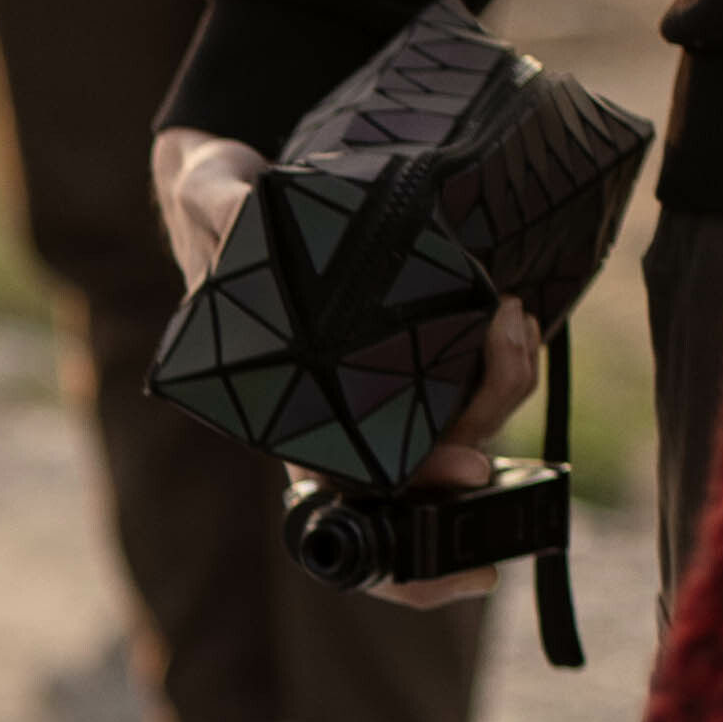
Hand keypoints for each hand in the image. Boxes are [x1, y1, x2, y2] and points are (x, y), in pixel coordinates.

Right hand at [156, 132, 540, 622]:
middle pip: (412, 485)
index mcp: (283, 410)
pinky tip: (511, 315)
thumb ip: (222, 212)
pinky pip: (473, 381)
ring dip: (498, 394)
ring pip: (457, 432)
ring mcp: (387, 388)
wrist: (250, 185)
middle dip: (458, 485)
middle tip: (483, 468)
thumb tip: (243, 222)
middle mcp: (341, 416)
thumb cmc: (220, 207)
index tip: (426, 509)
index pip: (334, 493)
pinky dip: (502, 361)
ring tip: (511, 324)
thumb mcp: (210, 197)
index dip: (387, 536)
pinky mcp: (421, 350)